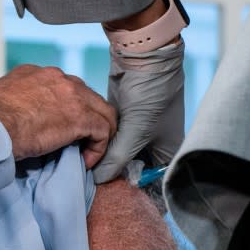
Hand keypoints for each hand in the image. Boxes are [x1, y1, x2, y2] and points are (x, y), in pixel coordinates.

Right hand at [0, 65, 116, 167]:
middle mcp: (56, 78)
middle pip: (87, 96)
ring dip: (97, 133)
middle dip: (88, 118)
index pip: (64, 87)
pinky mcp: (81, 116)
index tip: (61, 128)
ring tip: (88, 152)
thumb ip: (19, 103)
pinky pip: (103, 130)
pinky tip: (86, 161)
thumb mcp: (3, 101)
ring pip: (101, 111)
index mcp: (35, 73)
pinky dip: (98, 148)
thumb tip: (22, 118)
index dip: (68, 109)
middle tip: (80, 140)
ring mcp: (71, 94)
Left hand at [92, 40, 184, 183]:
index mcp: (167, 152)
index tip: (107, 193)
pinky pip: (108, 136)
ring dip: (102, 155)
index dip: (129, 187)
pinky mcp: (121, 117)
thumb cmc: (150, 94)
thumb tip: (98, 179)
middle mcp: (153, 144)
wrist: (144, 56)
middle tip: (88, 178)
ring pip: (117, 151)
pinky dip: (98, 140)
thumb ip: (117, 158)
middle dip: (112, 171)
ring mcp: (136, 129)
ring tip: (82, 164)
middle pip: (130, 167)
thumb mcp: (136, 131)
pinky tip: (82, 146)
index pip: (149, 180)